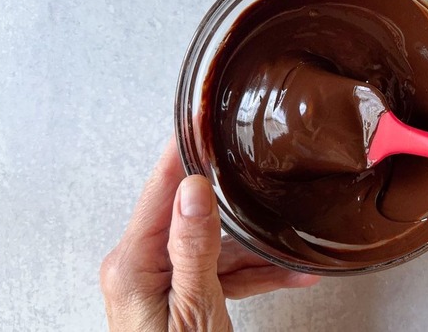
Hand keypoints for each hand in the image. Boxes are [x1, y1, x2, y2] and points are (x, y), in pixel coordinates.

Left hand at [100, 139, 319, 330]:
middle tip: (258, 171)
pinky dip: (249, 274)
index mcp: (135, 261)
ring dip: (254, 249)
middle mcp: (140, 265)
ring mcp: (158, 280)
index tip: (201, 119)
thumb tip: (193, 189)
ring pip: (212, 246)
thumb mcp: (194, 309)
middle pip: (191, 214)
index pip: (161, 188)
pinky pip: (215, 272)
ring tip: (292, 247)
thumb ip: (192, 248)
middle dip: (234, 205)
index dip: (184, 150)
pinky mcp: (175, 295)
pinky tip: (287, 273)